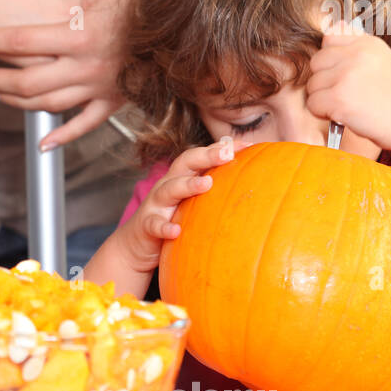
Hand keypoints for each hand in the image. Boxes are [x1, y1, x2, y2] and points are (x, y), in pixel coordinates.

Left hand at [0, 0, 142, 148]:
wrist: (189, 18)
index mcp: (77, 35)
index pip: (16, 42)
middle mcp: (84, 66)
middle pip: (25, 81)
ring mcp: (99, 87)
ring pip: (46, 104)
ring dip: (13, 102)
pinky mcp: (114, 100)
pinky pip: (85, 125)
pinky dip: (63, 136)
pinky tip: (44, 142)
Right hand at [111, 138, 250, 274]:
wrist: (135, 245)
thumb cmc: (172, 220)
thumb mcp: (193, 205)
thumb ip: (215, 194)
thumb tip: (255, 190)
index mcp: (182, 178)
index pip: (202, 156)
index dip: (222, 148)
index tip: (248, 144)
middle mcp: (168, 185)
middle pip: (185, 164)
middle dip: (205, 156)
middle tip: (227, 153)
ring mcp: (155, 205)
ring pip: (168, 189)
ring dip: (187, 185)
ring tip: (206, 184)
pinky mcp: (146, 226)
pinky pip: (154, 224)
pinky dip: (164, 226)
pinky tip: (176, 230)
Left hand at [305, 22, 390, 149]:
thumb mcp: (380, 59)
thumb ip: (356, 43)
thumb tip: (335, 23)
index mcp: (366, 43)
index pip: (328, 39)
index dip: (331, 60)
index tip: (345, 74)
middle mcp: (356, 55)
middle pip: (316, 62)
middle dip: (324, 80)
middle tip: (345, 92)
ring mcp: (346, 75)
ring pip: (312, 84)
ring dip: (323, 98)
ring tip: (347, 104)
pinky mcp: (338, 97)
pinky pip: (312, 103)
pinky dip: (323, 113)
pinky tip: (343, 114)